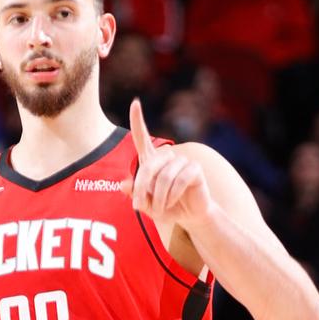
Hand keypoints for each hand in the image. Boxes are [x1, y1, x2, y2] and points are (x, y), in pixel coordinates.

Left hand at [119, 99, 213, 228]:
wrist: (187, 216)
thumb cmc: (165, 207)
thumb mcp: (147, 204)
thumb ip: (135, 194)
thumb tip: (123, 184)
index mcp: (151, 161)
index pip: (142, 138)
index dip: (138, 121)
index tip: (135, 103)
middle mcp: (167, 157)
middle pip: (149, 165)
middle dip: (142, 188)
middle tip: (139, 206)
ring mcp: (182, 161)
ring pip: (164, 176)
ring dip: (160, 197)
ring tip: (161, 209)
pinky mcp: (195, 169)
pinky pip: (180, 180)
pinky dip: (173, 195)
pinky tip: (173, 202)